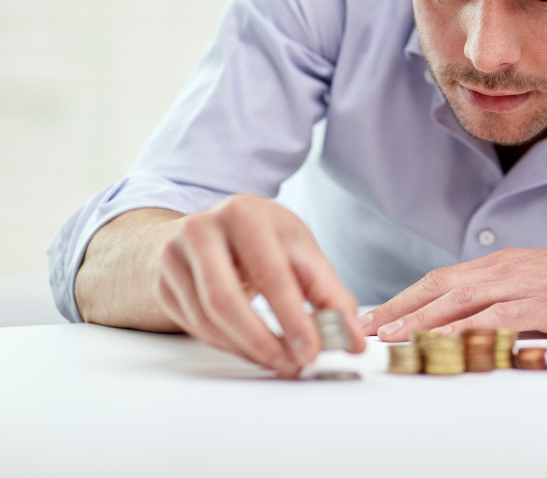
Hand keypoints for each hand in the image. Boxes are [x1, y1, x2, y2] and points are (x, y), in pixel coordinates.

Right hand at [154, 194, 364, 376]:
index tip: (312, 351)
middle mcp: (202, 229)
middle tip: (293, 364)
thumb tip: (351, 340)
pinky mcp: (163, 284)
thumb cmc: (263, 239)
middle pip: (226, 300)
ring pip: (207, 319)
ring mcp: (174, 257)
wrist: (210, 229)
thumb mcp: (300, 251)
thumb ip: (329, 294)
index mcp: (244, 214)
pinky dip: (228, 345)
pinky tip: (253, 349)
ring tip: (279, 361)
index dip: (293, 319)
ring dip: (246, 349)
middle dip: (263, 342)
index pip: (270, 274)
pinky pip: (194, 327)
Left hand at [357, 247, 546, 341]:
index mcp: (498, 263)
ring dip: (423, 318)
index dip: (406, 296)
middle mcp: (502, 268)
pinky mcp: (539, 303)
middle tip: (369, 326)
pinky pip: (496, 315)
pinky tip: (445, 340)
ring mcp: (520, 283)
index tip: (378, 314)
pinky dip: (468, 327)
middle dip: (401, 306)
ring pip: (460, 298)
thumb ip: (502, 299)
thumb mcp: (532, 286)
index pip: (441, 278)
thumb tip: (469, 324)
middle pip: (439, 285)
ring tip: (393, 336)